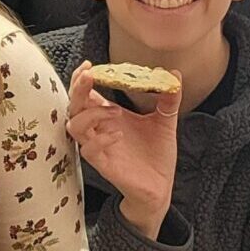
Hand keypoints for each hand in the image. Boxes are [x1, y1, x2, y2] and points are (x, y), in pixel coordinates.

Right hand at [67, 62, 179, 238]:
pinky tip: (118, 134)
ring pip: (76, 127)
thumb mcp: (165, 121)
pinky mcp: (103, 165)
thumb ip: (168, 98)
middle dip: (78, 89)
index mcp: (107, 116)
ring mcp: (98, 147)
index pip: (85, 93)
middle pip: (74, 106)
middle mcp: (98, 129)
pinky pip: (90, 150)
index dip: (82, 78)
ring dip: (91, 114)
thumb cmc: (156, 153)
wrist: (161, 186)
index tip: (90, 65)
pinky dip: (102, 139)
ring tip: (115, 110)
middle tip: (90, 76)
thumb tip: (175, 74)